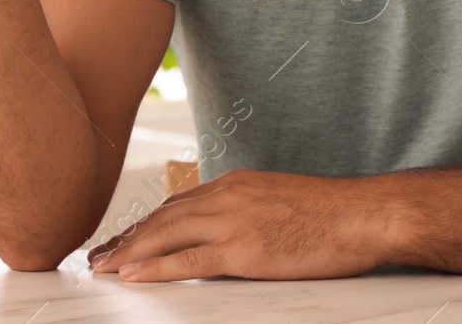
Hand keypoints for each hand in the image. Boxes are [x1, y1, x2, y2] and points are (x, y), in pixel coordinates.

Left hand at [87, 169, 390, 281]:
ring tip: (102, 267)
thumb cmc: (332, 214)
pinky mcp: (245, 249)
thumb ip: (248, 211)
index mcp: (235, 185)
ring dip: (128, 252)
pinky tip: (132, 276)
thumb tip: (231, 232)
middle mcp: (227, 196)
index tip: (122, 239)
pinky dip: (156, 268)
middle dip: (126, 238)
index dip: (145, 224)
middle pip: (162, 218)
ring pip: (165, 235)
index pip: (177, 204)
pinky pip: (189, 260)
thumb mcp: (280, 201)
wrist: (364, 214)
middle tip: (97, 256)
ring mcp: (234, 221)